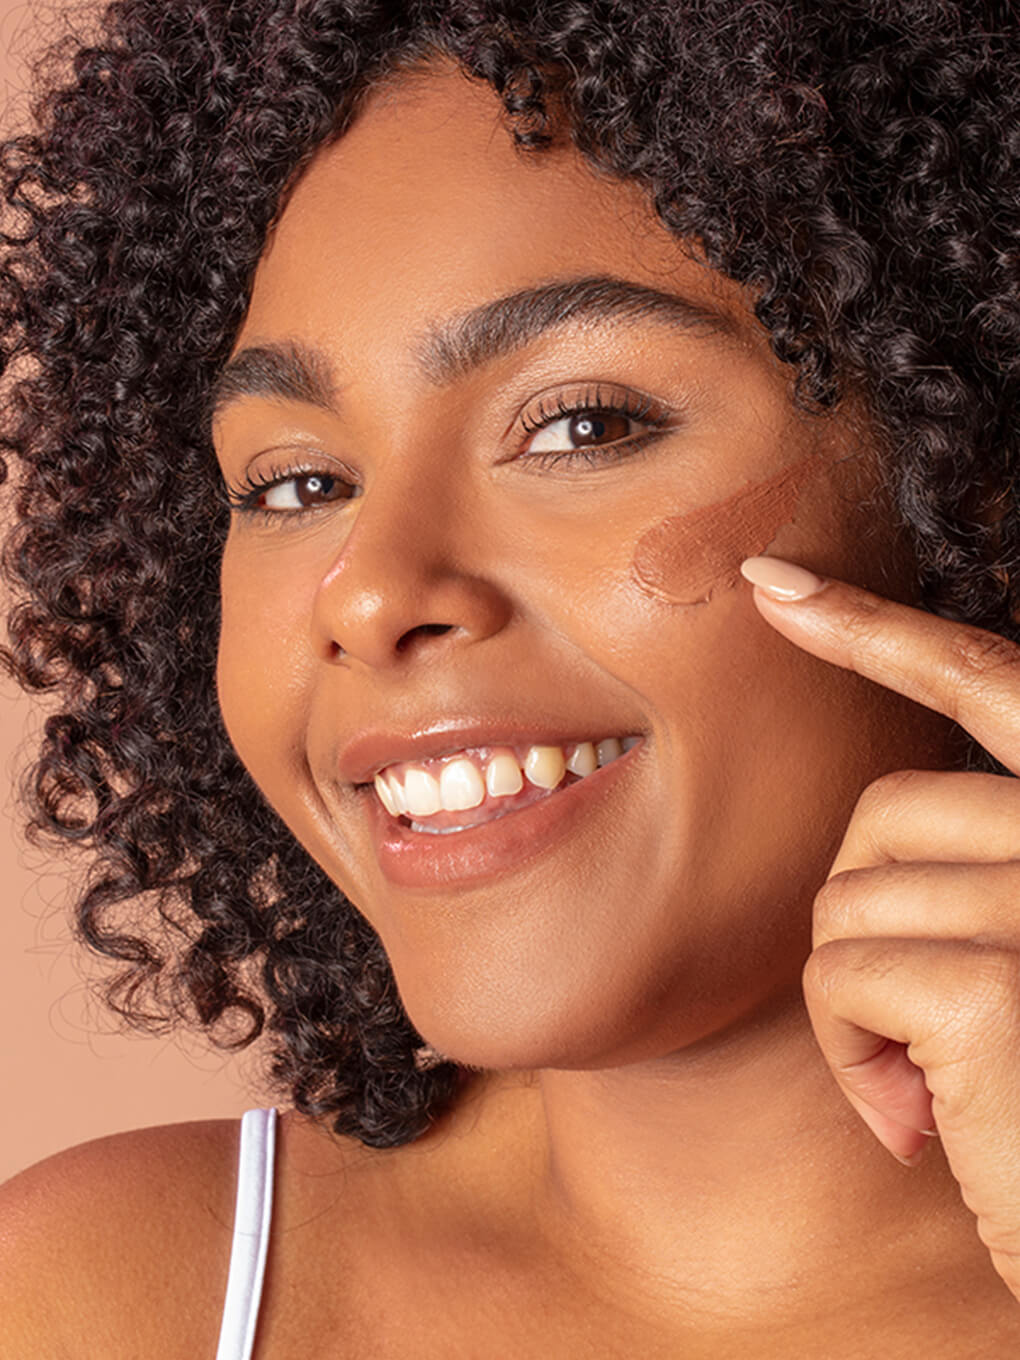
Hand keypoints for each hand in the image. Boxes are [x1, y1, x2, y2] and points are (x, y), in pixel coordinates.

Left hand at [740, 554, 1019, 1301]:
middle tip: (915, 1021)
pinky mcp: (1002, 984)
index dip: (880, 632)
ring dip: (862, 1005)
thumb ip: (983, 874)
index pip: (993, 684)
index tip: (774, 585)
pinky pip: (840, 975)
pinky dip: (851, 1053)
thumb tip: (876, 838)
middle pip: (891, 808)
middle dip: (866, 913)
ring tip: (932, 1086)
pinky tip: (916, 1121)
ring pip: (850, 898)